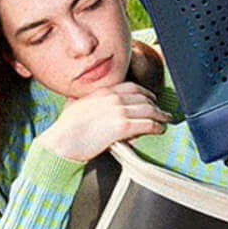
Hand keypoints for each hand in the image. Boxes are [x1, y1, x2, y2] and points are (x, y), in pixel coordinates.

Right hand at [38, 82, 170, 162]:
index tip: (151, 98)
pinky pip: (147, 124)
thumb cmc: (65, 129)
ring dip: (161, 116)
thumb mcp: (74, 106)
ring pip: (149, 110)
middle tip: (162, 112)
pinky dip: (157, 127)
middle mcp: (112, 98)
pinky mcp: (122, 126)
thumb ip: (85, 102)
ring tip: (166, 121)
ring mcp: (118, 111)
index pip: (131, 87)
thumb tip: (88, 104)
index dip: (145, 93)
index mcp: (102, 92)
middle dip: (155, 105)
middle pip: (143, 98)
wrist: (62, 141)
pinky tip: (160, 130)